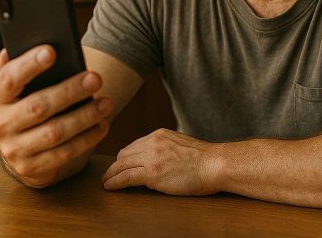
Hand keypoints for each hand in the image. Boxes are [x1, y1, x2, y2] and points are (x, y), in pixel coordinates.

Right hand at [0, 45, 112, 187]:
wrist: (22, 148)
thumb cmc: (28, 104)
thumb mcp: (21, 87)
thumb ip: (21, 67)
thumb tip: (19, 45)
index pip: (8, 78)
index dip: (29, 65)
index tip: (52, 51)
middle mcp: (0, 125)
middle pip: (37, 107)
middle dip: (69, 91)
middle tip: (95, 77)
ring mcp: (14, 149)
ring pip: (54, 132)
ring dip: (84, 116)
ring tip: (106, 102)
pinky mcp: (32, 168)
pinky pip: (64, 153)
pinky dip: (87, 138)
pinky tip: (102, 124)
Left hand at [102, 128, 221, 195]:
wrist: (215, 164)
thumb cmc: (205, 159)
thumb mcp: (182, 145)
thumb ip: (168, 148)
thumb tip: (160, 160)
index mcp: (160, 135)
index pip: (135, 145)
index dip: (126, 156)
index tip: (121, 164)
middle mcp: (152, 142)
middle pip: (125, 154)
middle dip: (115, 165)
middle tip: (109, 174)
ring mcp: (151, 157)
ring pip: (121, 165)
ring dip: (111, 174)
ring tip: (106, 181)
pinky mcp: (152, 173)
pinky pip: (126, 177)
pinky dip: (114, 182)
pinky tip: (109, 186)